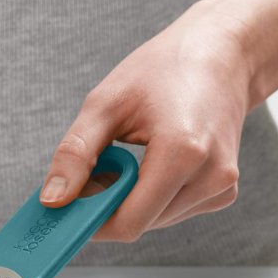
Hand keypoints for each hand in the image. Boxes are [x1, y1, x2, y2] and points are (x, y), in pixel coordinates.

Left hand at [39, 0, 255, 239]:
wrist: (222, 54)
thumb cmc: (164, 69)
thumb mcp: (106, 103)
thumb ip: (75, 155)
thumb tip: (53, 200)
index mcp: (183, 152)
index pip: (129, 223)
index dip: (92, 222)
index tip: (70, 208)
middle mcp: (211, 176)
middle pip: (141, 224)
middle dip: (111, 204)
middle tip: (101, 166)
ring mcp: (222, 186)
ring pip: (156, 221)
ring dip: (133, 200)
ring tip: (132, 156)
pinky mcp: (224, 191)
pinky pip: (174, 212)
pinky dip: (155, 197)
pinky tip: (156, 162)